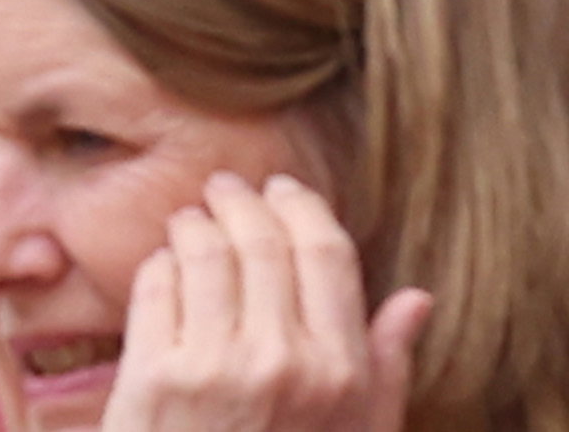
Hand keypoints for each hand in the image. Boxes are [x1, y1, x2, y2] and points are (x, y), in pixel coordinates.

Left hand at [102, 173, 433, 431]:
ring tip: (190, 219)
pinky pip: (157, 291)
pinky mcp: (151, 381)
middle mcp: (282, 359)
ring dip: (195, 226)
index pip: (326, 252)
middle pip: (264, 242)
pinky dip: (159, 265)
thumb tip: (417, 300)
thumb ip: (386, 368)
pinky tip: (163, 263)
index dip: (302, 207)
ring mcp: (213, 368)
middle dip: (242, 202)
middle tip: (227, 186)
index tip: (283, 188)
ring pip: (206, 255)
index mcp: (338, 369)